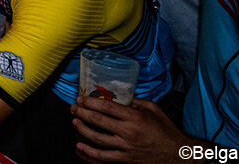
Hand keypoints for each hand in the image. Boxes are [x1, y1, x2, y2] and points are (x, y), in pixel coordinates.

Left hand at [71, 95, 187, 162]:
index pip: (107, 107)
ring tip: (74, 122)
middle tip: (73, 108)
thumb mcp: (153, 109)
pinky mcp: (126, 159)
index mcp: (135, 117)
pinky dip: (90, 151)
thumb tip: (119, 95)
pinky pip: (104, 156)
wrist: (178, 154)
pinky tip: (80, 145)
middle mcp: (129, 132)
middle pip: (98, 121)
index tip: (81, 99)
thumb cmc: (166, 130)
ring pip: (97, 138)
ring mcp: (126, 147)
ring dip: (82, 129)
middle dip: (82, 113)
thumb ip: (135, 101)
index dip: (90, 102)